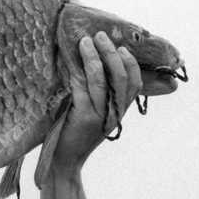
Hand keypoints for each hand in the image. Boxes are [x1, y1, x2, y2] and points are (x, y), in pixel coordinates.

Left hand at [53, 32, 142, 171]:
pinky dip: (76, 71)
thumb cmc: (75, 136)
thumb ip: (100, 98)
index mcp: (118, 112)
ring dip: (93, 57)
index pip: (134, 84)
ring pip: (100, 79)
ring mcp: (98, 116)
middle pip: (119, 77)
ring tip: (84, 41)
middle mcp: (112, 114)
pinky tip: (69, 61)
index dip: (130, 63)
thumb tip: (95, 67)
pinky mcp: (82, 117)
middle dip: (110, 52)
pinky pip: (81, 88)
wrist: (64, 163)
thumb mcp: (95, 117)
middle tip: (100, 36)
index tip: (122, 48)